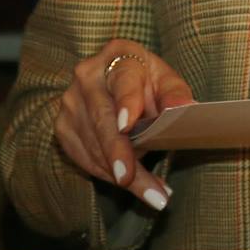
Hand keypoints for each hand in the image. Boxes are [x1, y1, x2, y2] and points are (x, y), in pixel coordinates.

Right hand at [53, 40, 194, 211]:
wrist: (113, 82)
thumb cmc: (146, 83)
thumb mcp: (166, 81)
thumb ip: (175, 95)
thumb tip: (185, 109)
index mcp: (118, 55)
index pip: (123, 80)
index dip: (126, 102)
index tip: (127, 125)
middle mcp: (87, 76)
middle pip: (102, 119)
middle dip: (118, 153)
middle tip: (131, 180)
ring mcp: (70, 102)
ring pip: (93, 144)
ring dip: (119, 173)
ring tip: (153, 194)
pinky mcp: (63, 127)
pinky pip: (84, 158)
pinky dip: (108, 174)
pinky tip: (132, 185)